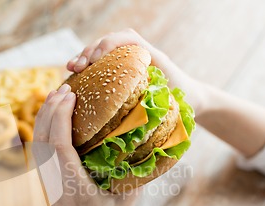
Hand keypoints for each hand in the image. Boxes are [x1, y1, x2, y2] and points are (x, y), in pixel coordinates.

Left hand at [34, 83, 136, 205]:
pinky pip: (41, 155)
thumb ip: (136, 173)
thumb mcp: (126, 202)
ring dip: (44, 119)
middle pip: (42, 140)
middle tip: (64, 87)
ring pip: (38, 146)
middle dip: (49, 110)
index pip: (58, 144)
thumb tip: (150, 144)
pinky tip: (55, 124)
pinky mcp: (49, 188)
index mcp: (72, 186)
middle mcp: (54, 183)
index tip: (69, 94)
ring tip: (56, 98)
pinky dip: (45, 133)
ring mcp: (48, 185)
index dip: (61, 116)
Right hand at [67, 28, 208, 115]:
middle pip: (109, 42)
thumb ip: (160, 99)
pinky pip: (100, 65)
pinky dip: (86, 69)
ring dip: (84, 58)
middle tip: (78, 66)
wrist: (193, 98)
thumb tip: (135, 109)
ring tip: (71, 69)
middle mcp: (137, 53)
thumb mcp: (176, 98)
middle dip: (90, 51)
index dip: (109, 45)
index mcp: (151, 55)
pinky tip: (73, 77)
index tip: (97, 59)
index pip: (128, 38)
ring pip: (101, 51)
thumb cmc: (186, 100)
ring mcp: (127, 61)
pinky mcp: (120, 71)